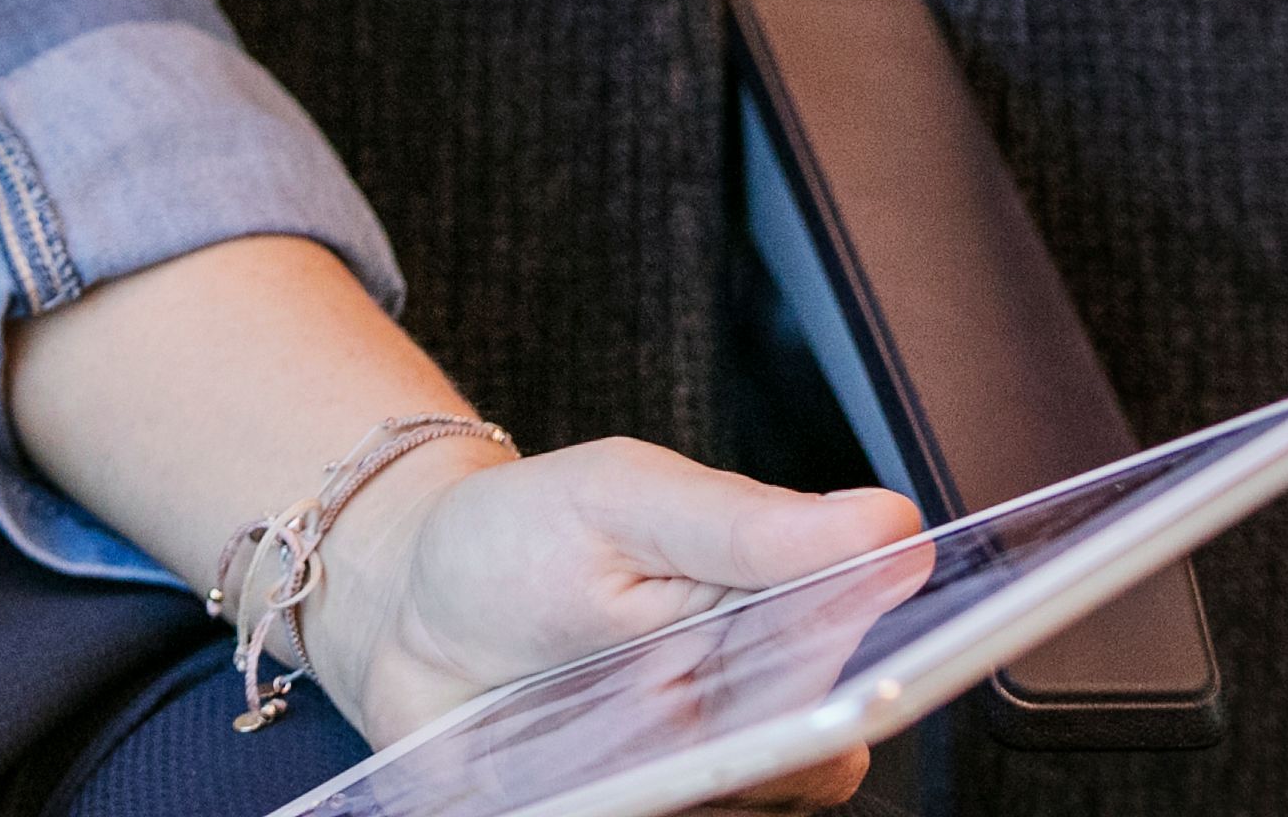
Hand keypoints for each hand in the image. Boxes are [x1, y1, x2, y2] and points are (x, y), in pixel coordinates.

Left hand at [323, 438, 923, 795]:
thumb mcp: (621, 502)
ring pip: (743, 805)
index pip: (876, 682)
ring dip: (693, 783)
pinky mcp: (634, 815)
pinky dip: (648, 804)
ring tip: (603, 728)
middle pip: (815, 769)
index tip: (857, 681)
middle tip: (675, 694)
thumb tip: (887, 521)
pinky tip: (584, 776)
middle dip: (765, 747)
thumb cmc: (518, 539)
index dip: (881, 687)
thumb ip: (743, 523)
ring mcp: (692, 784)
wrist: (400, 610)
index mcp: (779, 627)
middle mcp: (751, 722)